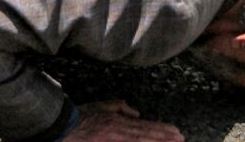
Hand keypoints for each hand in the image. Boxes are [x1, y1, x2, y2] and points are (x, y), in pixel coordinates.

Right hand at [64, 101, 182, 141]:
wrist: (63, 127)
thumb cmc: (81, 116)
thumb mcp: (102, 106)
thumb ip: (120, 107)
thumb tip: (137, 113)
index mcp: (118, 121)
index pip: (145, 126)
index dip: (161, 129)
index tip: (176, 131)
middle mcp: (119, 131)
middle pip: (146, 135)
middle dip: (165, 138)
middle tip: (181, 139)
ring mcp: (114, 141)